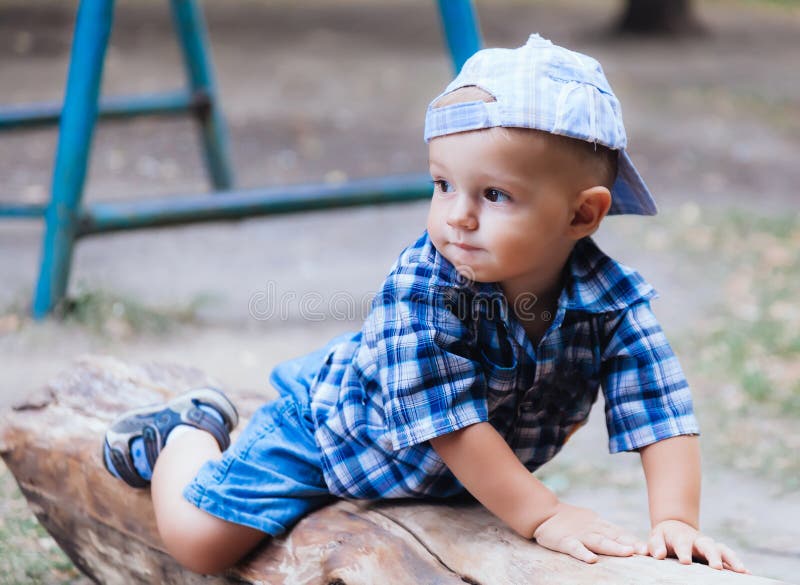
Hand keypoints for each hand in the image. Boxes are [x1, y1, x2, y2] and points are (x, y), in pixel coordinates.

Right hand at [533, 502, 648, 563]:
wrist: (544, 513)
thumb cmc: (570, 521)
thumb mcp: (591, 522)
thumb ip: (607, 532)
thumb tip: (630, 542)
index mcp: (599, 525)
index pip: (620, 533)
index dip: (634, 540)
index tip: (650, 549)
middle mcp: (592, 529)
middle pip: (613, 537)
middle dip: (630, 543)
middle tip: (645, 551)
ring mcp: (579, 535)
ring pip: (598, 541)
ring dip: (613, 547)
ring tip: (627, 553)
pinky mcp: (565, 541)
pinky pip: (575, 548)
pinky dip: (583, 553)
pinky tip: (591, 560)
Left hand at [648, 520, 748, 573]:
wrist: (676, 528)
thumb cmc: (664, 537)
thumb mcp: (656, 537)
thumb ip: (654, 545)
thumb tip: (658, 555)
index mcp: (681, 537)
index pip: (682, 544)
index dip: (684, 552)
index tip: (685, 561)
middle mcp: (698, 540)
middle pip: (707, 546)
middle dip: (713, 556)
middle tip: (717, 567)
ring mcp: (710, 546)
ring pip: (723, 550)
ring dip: (732, 559)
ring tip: (741, 571)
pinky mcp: (718, 553)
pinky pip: (730, 558)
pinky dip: (738, 564)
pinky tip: (748, 574)